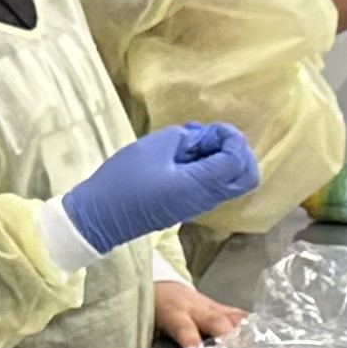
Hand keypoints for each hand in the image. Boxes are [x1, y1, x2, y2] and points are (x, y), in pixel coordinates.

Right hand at [61, 120, 257, 252]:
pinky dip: (210, 167)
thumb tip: (203, 138)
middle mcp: (206, 198)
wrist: (100, 217)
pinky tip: (184, 156)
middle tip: (210, 137)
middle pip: (246, 176)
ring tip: (192, 144)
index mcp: (199, 184)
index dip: (230, 137)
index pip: (237, 160)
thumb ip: (186, 136)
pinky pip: (214, 185)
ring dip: (221, 158)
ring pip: (232, 181)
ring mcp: (198, 205)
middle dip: (236, 150)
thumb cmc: (124, 180)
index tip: (207, 129)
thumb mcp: (154, 147)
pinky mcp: (188, 205)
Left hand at [152, 277, 244, 347]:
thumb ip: (154, 342)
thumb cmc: (152, 310)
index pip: (184, 328)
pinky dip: (253, 328)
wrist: (161, 286)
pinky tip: (266, 340)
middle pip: (217, 321)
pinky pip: (240, 316)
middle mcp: (197, 309)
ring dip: (247, 334)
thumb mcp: (147, 326)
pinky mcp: (223, 309)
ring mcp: (213, 307)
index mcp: (174, 314)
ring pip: (234, 317)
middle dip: (229, 338)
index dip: (192, 341)